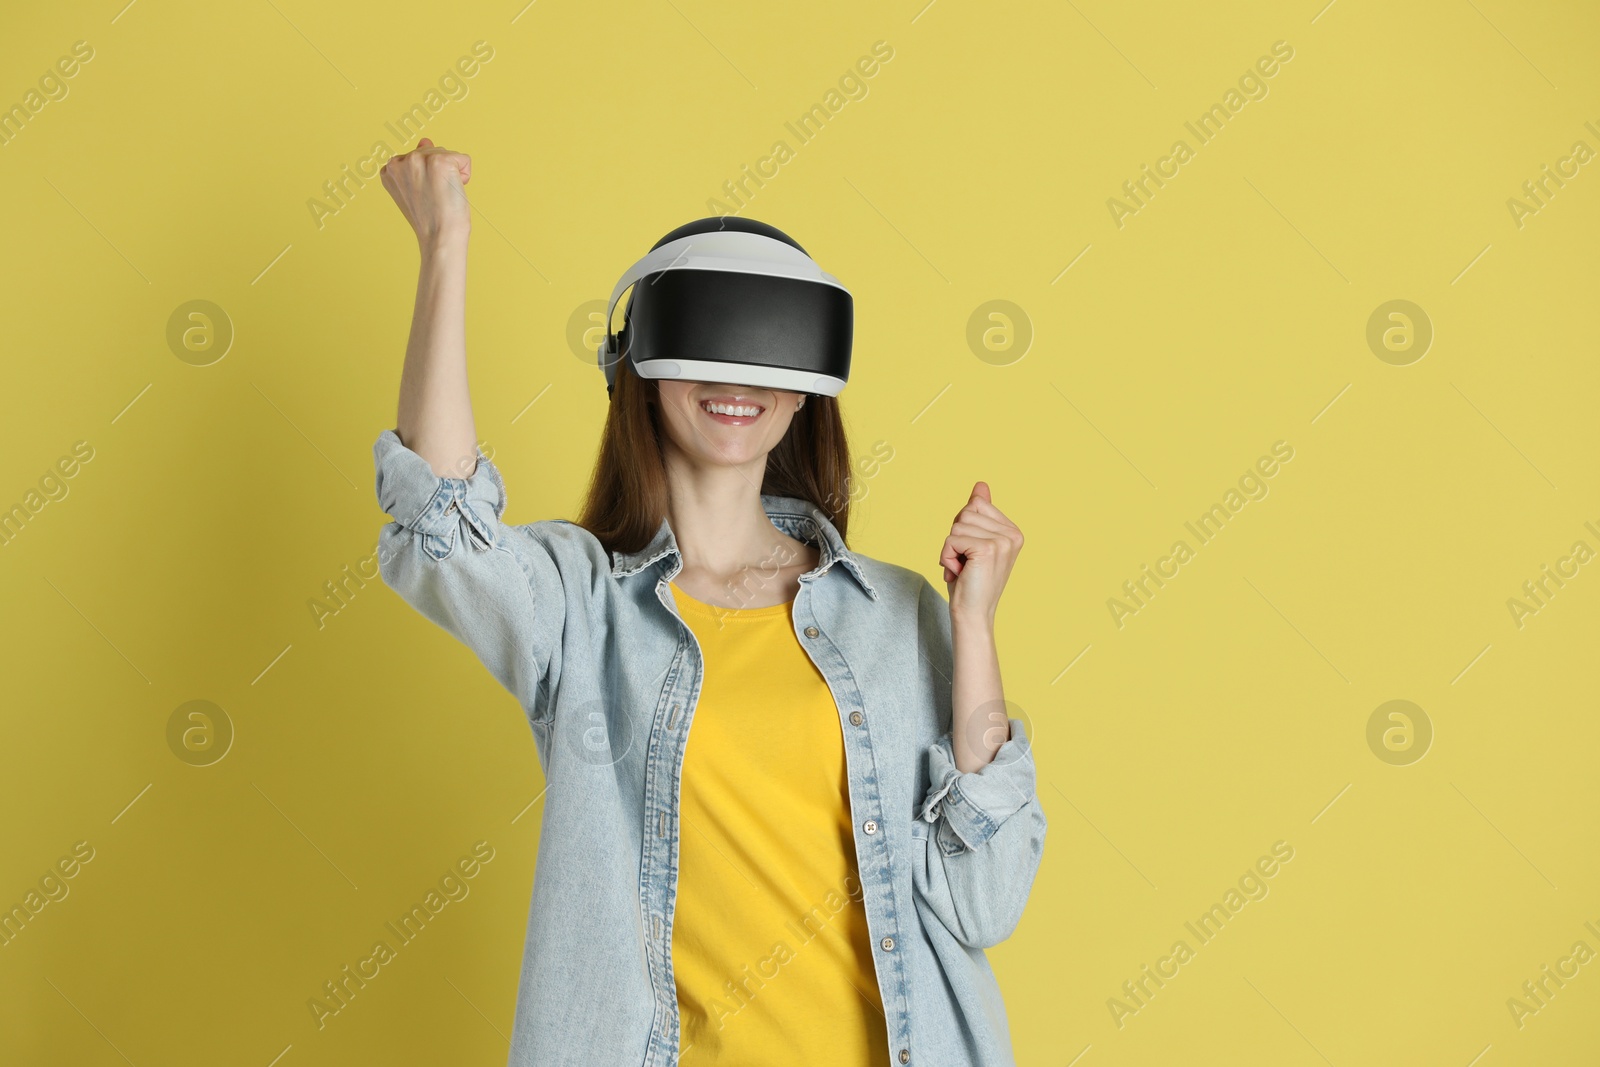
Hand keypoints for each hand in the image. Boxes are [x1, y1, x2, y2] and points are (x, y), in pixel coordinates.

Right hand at [379, 137, 471, 248]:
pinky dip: (465, 176)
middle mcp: (399, 161)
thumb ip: (418, 163)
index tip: (424, 197)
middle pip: (432, 152)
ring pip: (447, 154)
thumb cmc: (431, 219)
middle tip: (435, 198)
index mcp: (388, 170)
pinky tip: (454, 191)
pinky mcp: (439, 161)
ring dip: (452, 175)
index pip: (418, 158)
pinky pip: (464, 159)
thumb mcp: (417, 189)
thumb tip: (425, 140)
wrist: (440, 238)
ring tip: (443, 196)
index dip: (428, 178)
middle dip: (440, 174)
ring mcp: (418, 159)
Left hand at [939, 481, 1022, 624]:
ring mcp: (1002, 541)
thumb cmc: (970, 581)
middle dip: (956, 539)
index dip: (963, 529)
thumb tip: (981, 485)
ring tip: (963, 569)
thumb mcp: (973, 542)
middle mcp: (1012, 534)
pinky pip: (951, 539)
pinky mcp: (987, 549)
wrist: (972, 614)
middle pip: (965, 513)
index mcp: (1013, 531)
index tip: (972, 553)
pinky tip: (959, 572)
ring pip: (957, 526)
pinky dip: (947, 557)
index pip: (976, 505)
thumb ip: (979, 514)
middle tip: (966, 563)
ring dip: (950, 549)